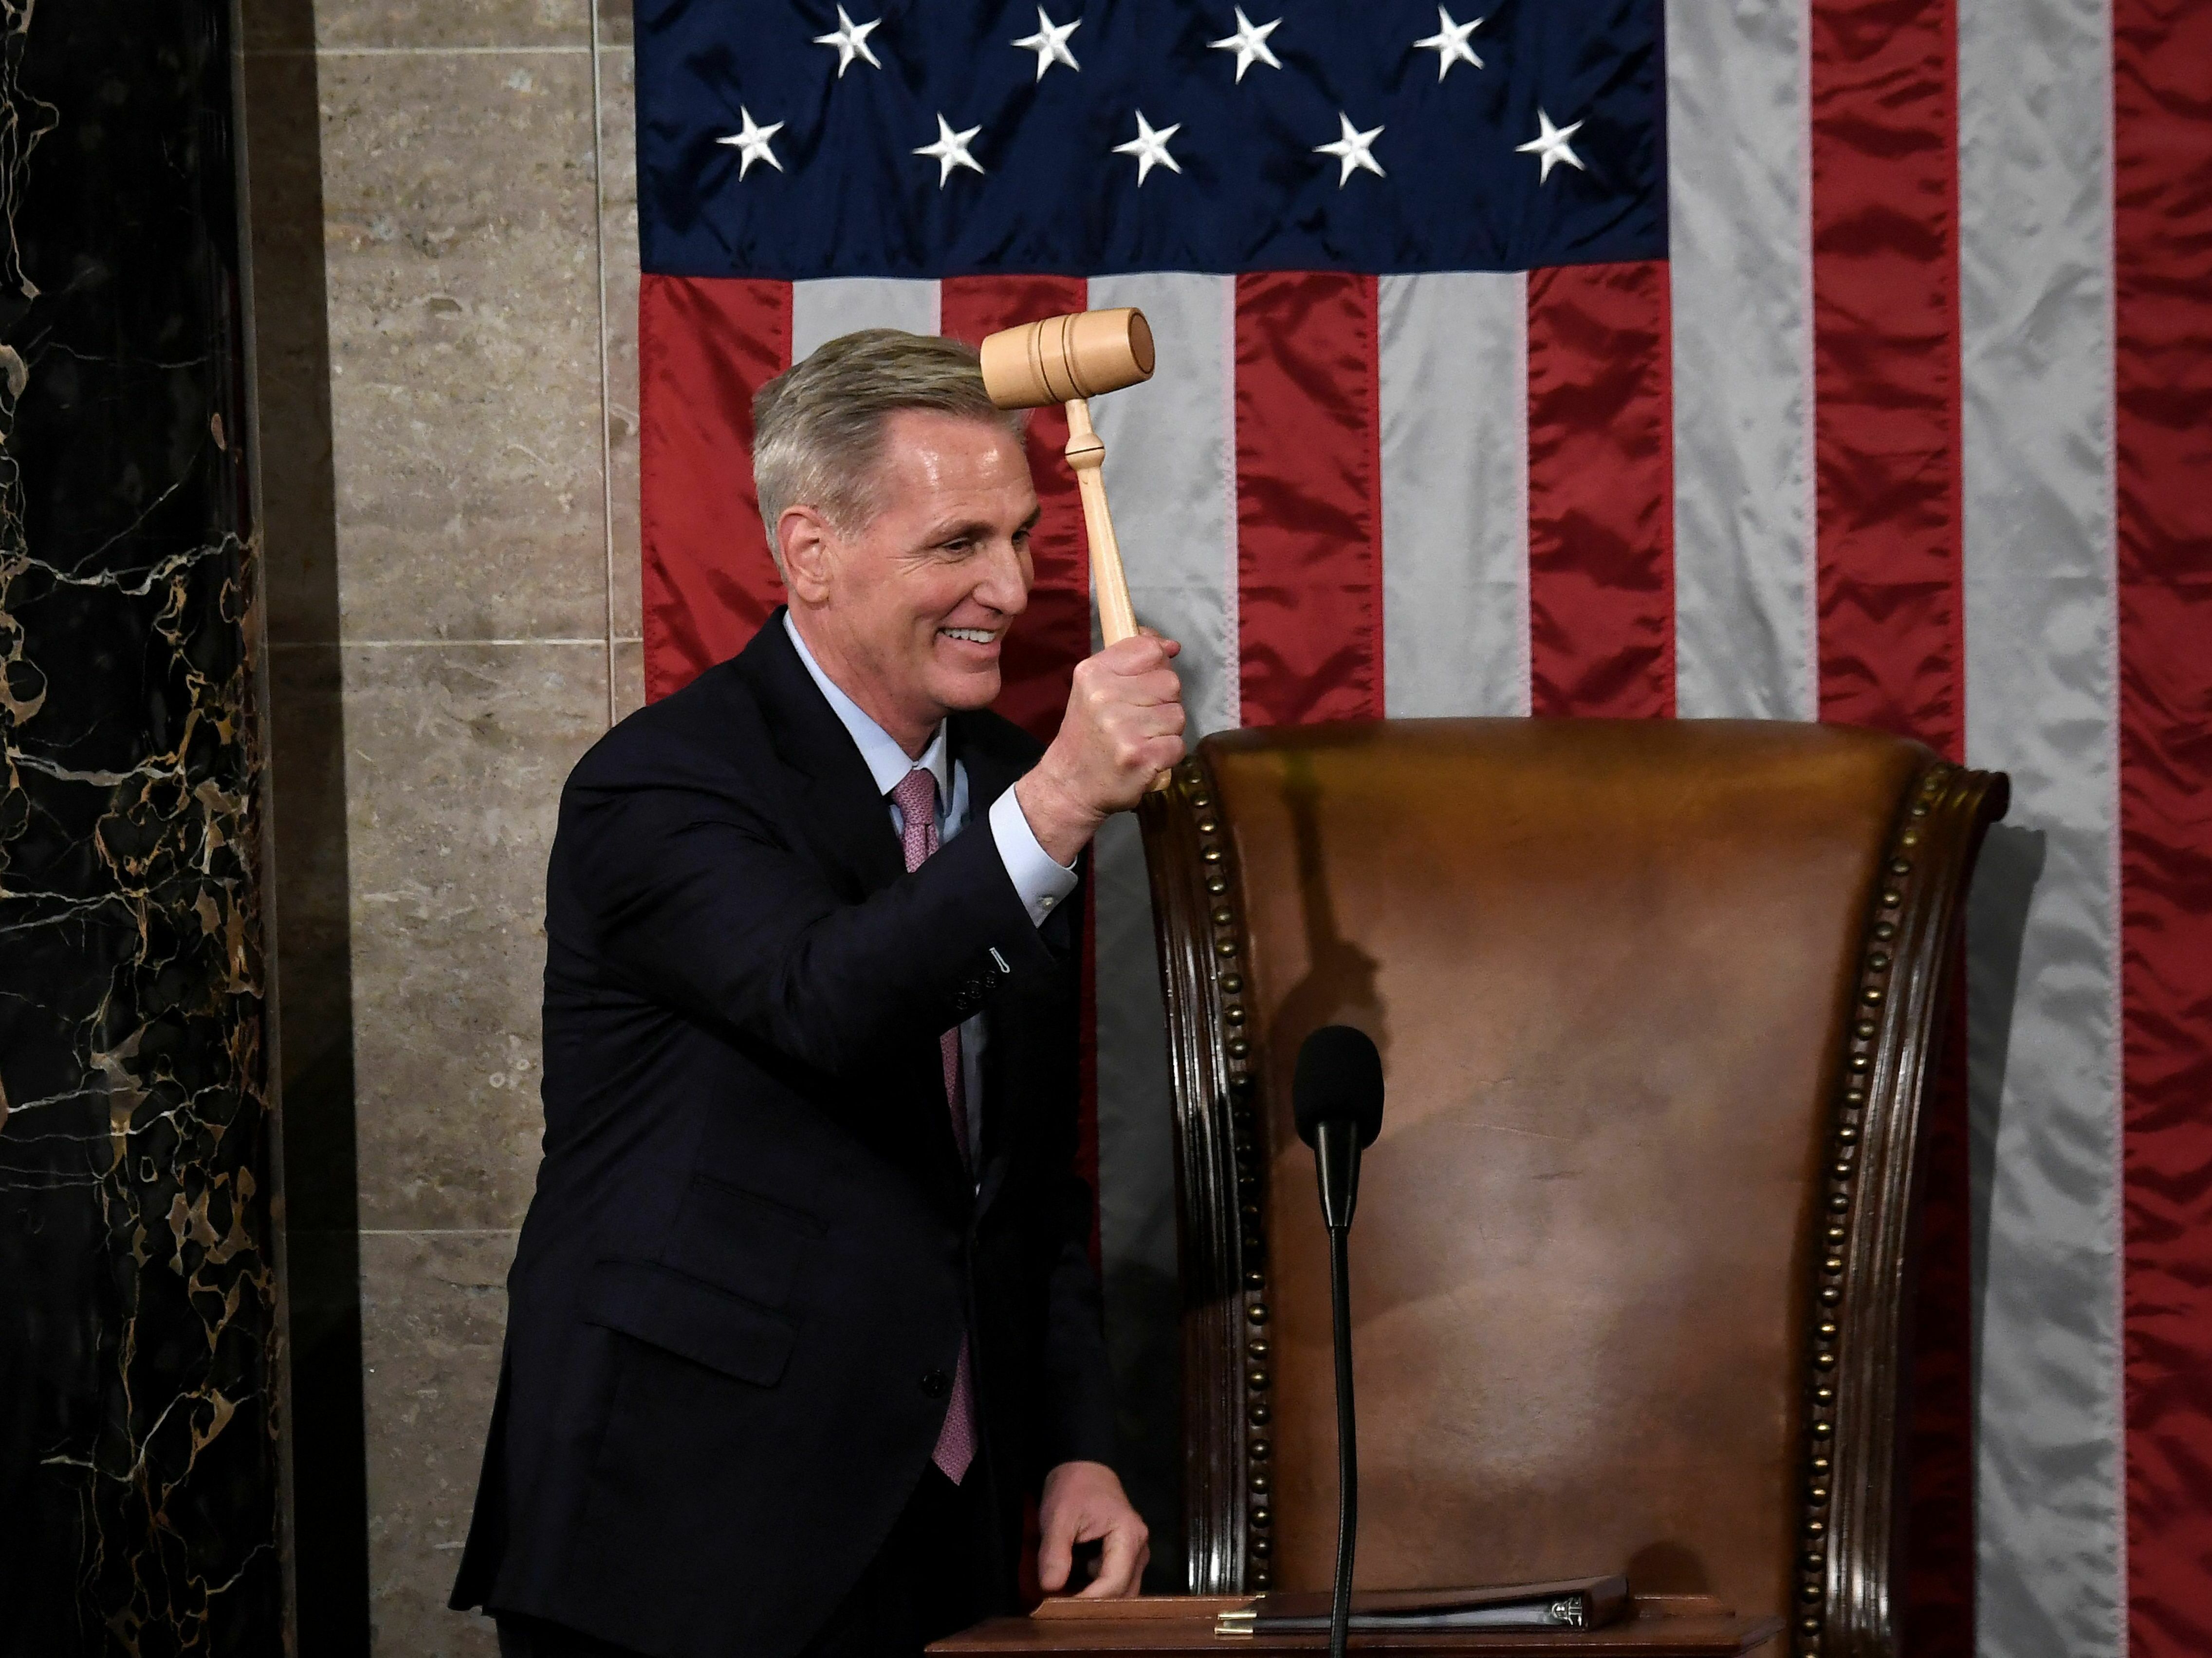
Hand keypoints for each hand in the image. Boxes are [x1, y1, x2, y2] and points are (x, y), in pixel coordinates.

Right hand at [1015, 632, 1185, 865]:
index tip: (1147, 682)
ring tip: (1141, 739)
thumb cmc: (1088, 733)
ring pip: (1177, 714)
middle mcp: (1105, 696)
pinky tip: (1146, 757)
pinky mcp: (1141, 757)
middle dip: (1163, 701)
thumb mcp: (1095, 687)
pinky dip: (1168, 754)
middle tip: (1140, 719)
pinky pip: (1178, 745)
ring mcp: (1123, 728)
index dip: (1158, 665)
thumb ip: (1130, 660)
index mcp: (1093, 672)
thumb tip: (1170, 646)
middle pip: (1170, 682)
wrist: (1069, 785)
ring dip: (1167, 730)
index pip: (1150, 650)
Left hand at [1037, 1460, 1149, 1598]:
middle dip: (1092, 1607)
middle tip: (1060, 1613)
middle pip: (1122, 1595)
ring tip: (1064, 1605)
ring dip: (1093, 1602)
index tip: (1059, 1610)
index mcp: (1129, 1537)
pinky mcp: (1125, 1559)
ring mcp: (1135, 1557)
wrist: (1084, 1469)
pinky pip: (1113, 1585)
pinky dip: (1094, 1593)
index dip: (1088, 1601)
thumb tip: (1050, 1589)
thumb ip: (1054, 1553)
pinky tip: (1071, 1593)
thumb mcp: (1058, 1517)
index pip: (1113, 1584)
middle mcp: (1140, 1551)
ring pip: (1120, 1594)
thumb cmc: (1073, 1489)